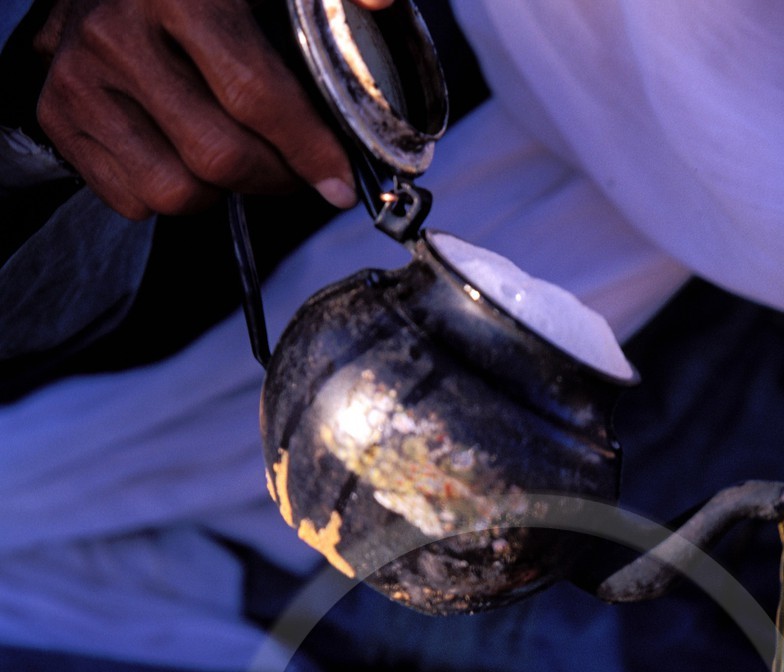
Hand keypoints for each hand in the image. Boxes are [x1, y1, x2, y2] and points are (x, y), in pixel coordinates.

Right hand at [32, 0, 390, 218]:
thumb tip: (384, 1)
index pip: (254, 93)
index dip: (307, 148)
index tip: (340, 183)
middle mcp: (118, 36)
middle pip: (219, 157)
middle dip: (274, 178)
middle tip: (296, 171)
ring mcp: (81, 81)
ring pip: (175, 192)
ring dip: (220, 192)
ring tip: (235, 156)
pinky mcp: (61, 119)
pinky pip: (134, 201)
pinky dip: (172, 194)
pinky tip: (183, 153)